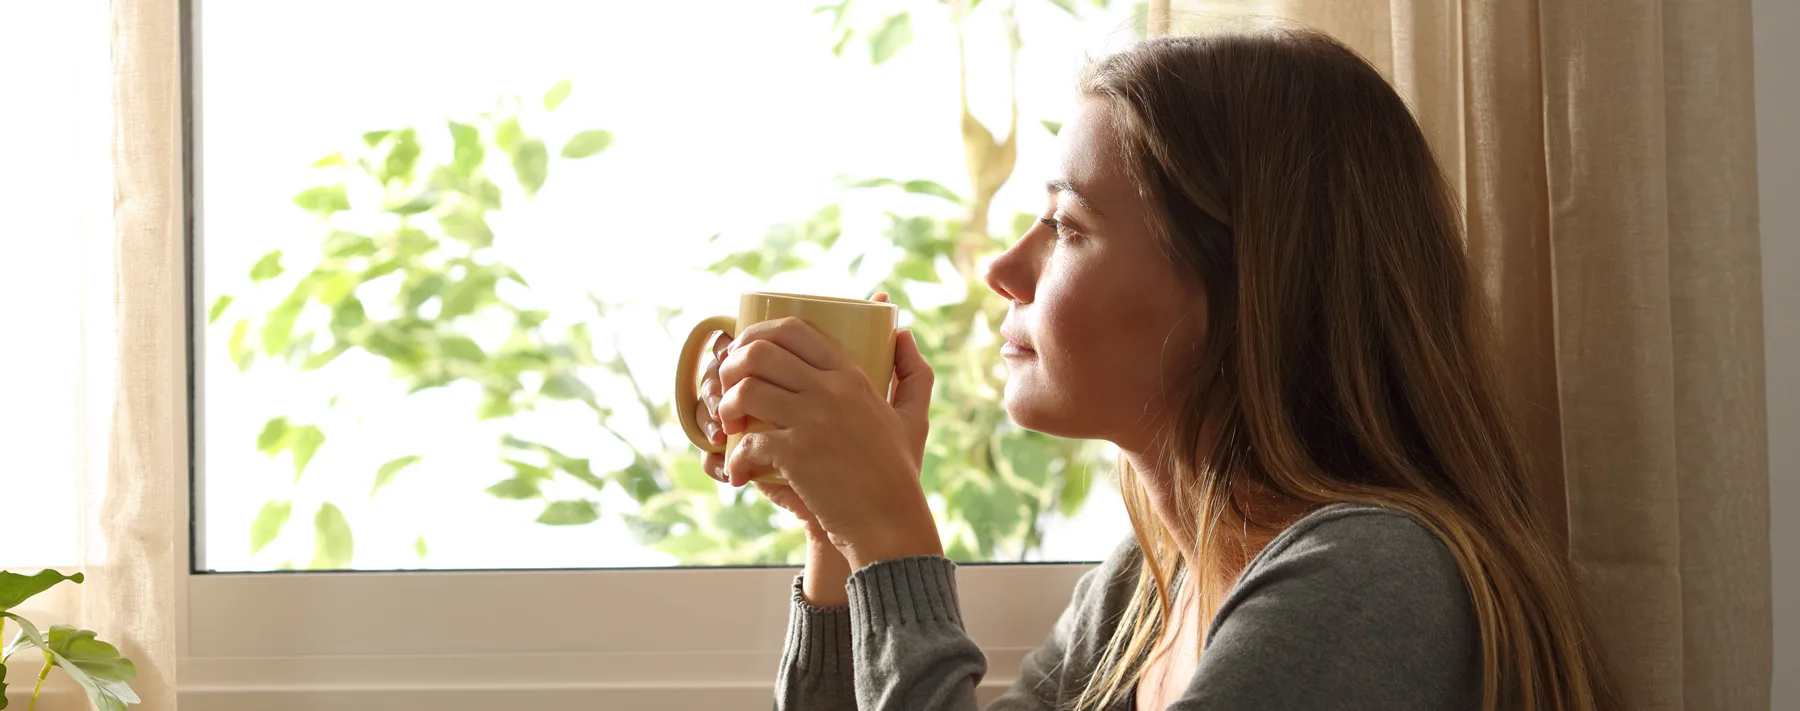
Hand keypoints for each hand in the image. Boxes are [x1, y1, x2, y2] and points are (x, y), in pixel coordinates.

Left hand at [716, 302, 940, 569]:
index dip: (757, 335)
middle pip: (759, 352)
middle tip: (728, 393)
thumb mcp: (913, 418)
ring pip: (746, 390)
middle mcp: (831, 390)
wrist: (890, 524)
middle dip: (730, 367)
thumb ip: (914, 373)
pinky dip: (735, 460)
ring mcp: (813, 421)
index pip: (794, 329)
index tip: (744, 357)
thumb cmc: (899, 473)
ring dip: (726, 408)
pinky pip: (747, 443)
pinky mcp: (797, 455)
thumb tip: (903, 334)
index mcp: (851, 376)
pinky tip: (741, 475)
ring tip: (730, 429)